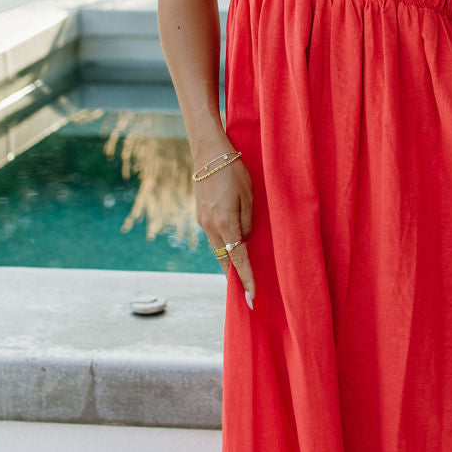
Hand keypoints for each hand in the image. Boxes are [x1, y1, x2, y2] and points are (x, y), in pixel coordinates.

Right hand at [194, 150, 255, 305]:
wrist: (209, 153)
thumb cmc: (234, 171)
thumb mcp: (249, 195)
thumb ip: (247, 222)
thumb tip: (243, 240)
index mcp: (225, 223)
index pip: (237, 259)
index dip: (245, 278)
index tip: (251, 297)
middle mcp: (210, 226)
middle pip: (224, 259)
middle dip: (234, 277)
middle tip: (246, 294)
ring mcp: (202, 221)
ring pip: (218, 248)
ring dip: (228, 261)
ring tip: (241, 275)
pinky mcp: (200, 215)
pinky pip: (214, 236)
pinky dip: (223, 246)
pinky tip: (232, 247)